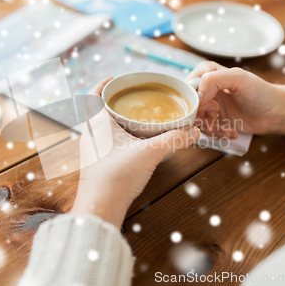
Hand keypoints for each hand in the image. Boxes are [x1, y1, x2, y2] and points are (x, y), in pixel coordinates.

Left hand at [70, 78, 199, 228]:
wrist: (100, 206)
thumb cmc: (117, 176)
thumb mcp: (150, 153)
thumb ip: (174, 139)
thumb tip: (194, 131)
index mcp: (97, 123)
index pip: (94, 94)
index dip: (104, 83)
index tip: (117, 79)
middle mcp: (90, 134)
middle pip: (98, 109)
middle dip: (115, 102)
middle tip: (132, 98)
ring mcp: (90, 150)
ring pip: (101, 126)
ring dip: (114, 119)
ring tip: (134, 118)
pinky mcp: (94, 164)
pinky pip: (103, 141)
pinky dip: (115, 136)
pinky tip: (131, 143)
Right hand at [187, 61, 281, 137]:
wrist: (275, 113)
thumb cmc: (261, 92)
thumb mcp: (238, 78)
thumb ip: (214, 80)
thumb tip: (196, 96)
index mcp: (208, 73)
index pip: (187, 86)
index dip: (195, 99)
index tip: (211, 105)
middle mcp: (206, 88)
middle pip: (188, 105)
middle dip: (202, 114)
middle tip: (217, 114)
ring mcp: (209, 105)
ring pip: (195, 120)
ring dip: (209, 127)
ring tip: (225, 127)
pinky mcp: (214, 120)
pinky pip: (205, 130)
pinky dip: (217, 134)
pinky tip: (231, 131)